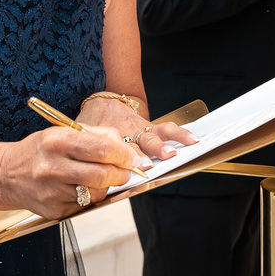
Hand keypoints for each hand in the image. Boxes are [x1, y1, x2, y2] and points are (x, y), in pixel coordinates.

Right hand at [3, 125, 141, 219]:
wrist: (7, 174)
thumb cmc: (41, 150)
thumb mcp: (64, 131)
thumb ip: (98, 136)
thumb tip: (128, 151)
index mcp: (57, 141)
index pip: (102, 149)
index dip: (125, 155)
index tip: (135, 159)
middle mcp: (52, 167)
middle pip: (102, 175)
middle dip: (122, 174)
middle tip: (126, 171)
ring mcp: (52, 192)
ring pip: (97, 193)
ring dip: (107, 186)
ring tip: (99, 176)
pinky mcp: (54, 211)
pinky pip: (85, 205)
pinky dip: (91, 197)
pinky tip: (81, 187)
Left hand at [75, 97, 197, 164]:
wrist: (104, 101)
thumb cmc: (91, 123)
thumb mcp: (83, 133)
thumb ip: (85, 147)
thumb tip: (81, 174)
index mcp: (106, 136)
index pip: (113, 150)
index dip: (120, 159)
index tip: (128, 168)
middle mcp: (125, 134)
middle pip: (134, 146)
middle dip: (141, 156)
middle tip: (147, 165)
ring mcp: (138, 129)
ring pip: (152, 136)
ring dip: (162, 146)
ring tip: (173, 153)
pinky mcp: (149, 125)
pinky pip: (166, 128)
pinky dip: (180, 133)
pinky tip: (193, 139)